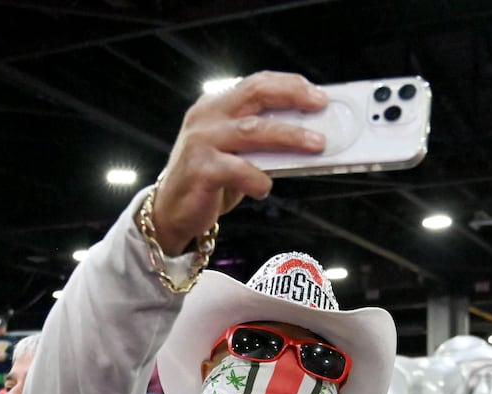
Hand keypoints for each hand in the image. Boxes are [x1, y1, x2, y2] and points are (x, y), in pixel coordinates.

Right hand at [151, 71, 327, 252]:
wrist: (172, 211)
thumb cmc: (209, 179)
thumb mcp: (237, 152)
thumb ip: (262, 140)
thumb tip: (306, 136)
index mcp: (216, 106)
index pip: (257, 83)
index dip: (289, 85)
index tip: (317, 95)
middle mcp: (207, 117)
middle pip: (255, 94)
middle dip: (292, 96)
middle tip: (320, 107)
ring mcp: (201, 141)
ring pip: (253, 130)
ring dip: (289, 136)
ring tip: (315, 144)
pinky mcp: (200, 169)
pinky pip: (239, 170)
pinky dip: (258, 179)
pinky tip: (265, 187)